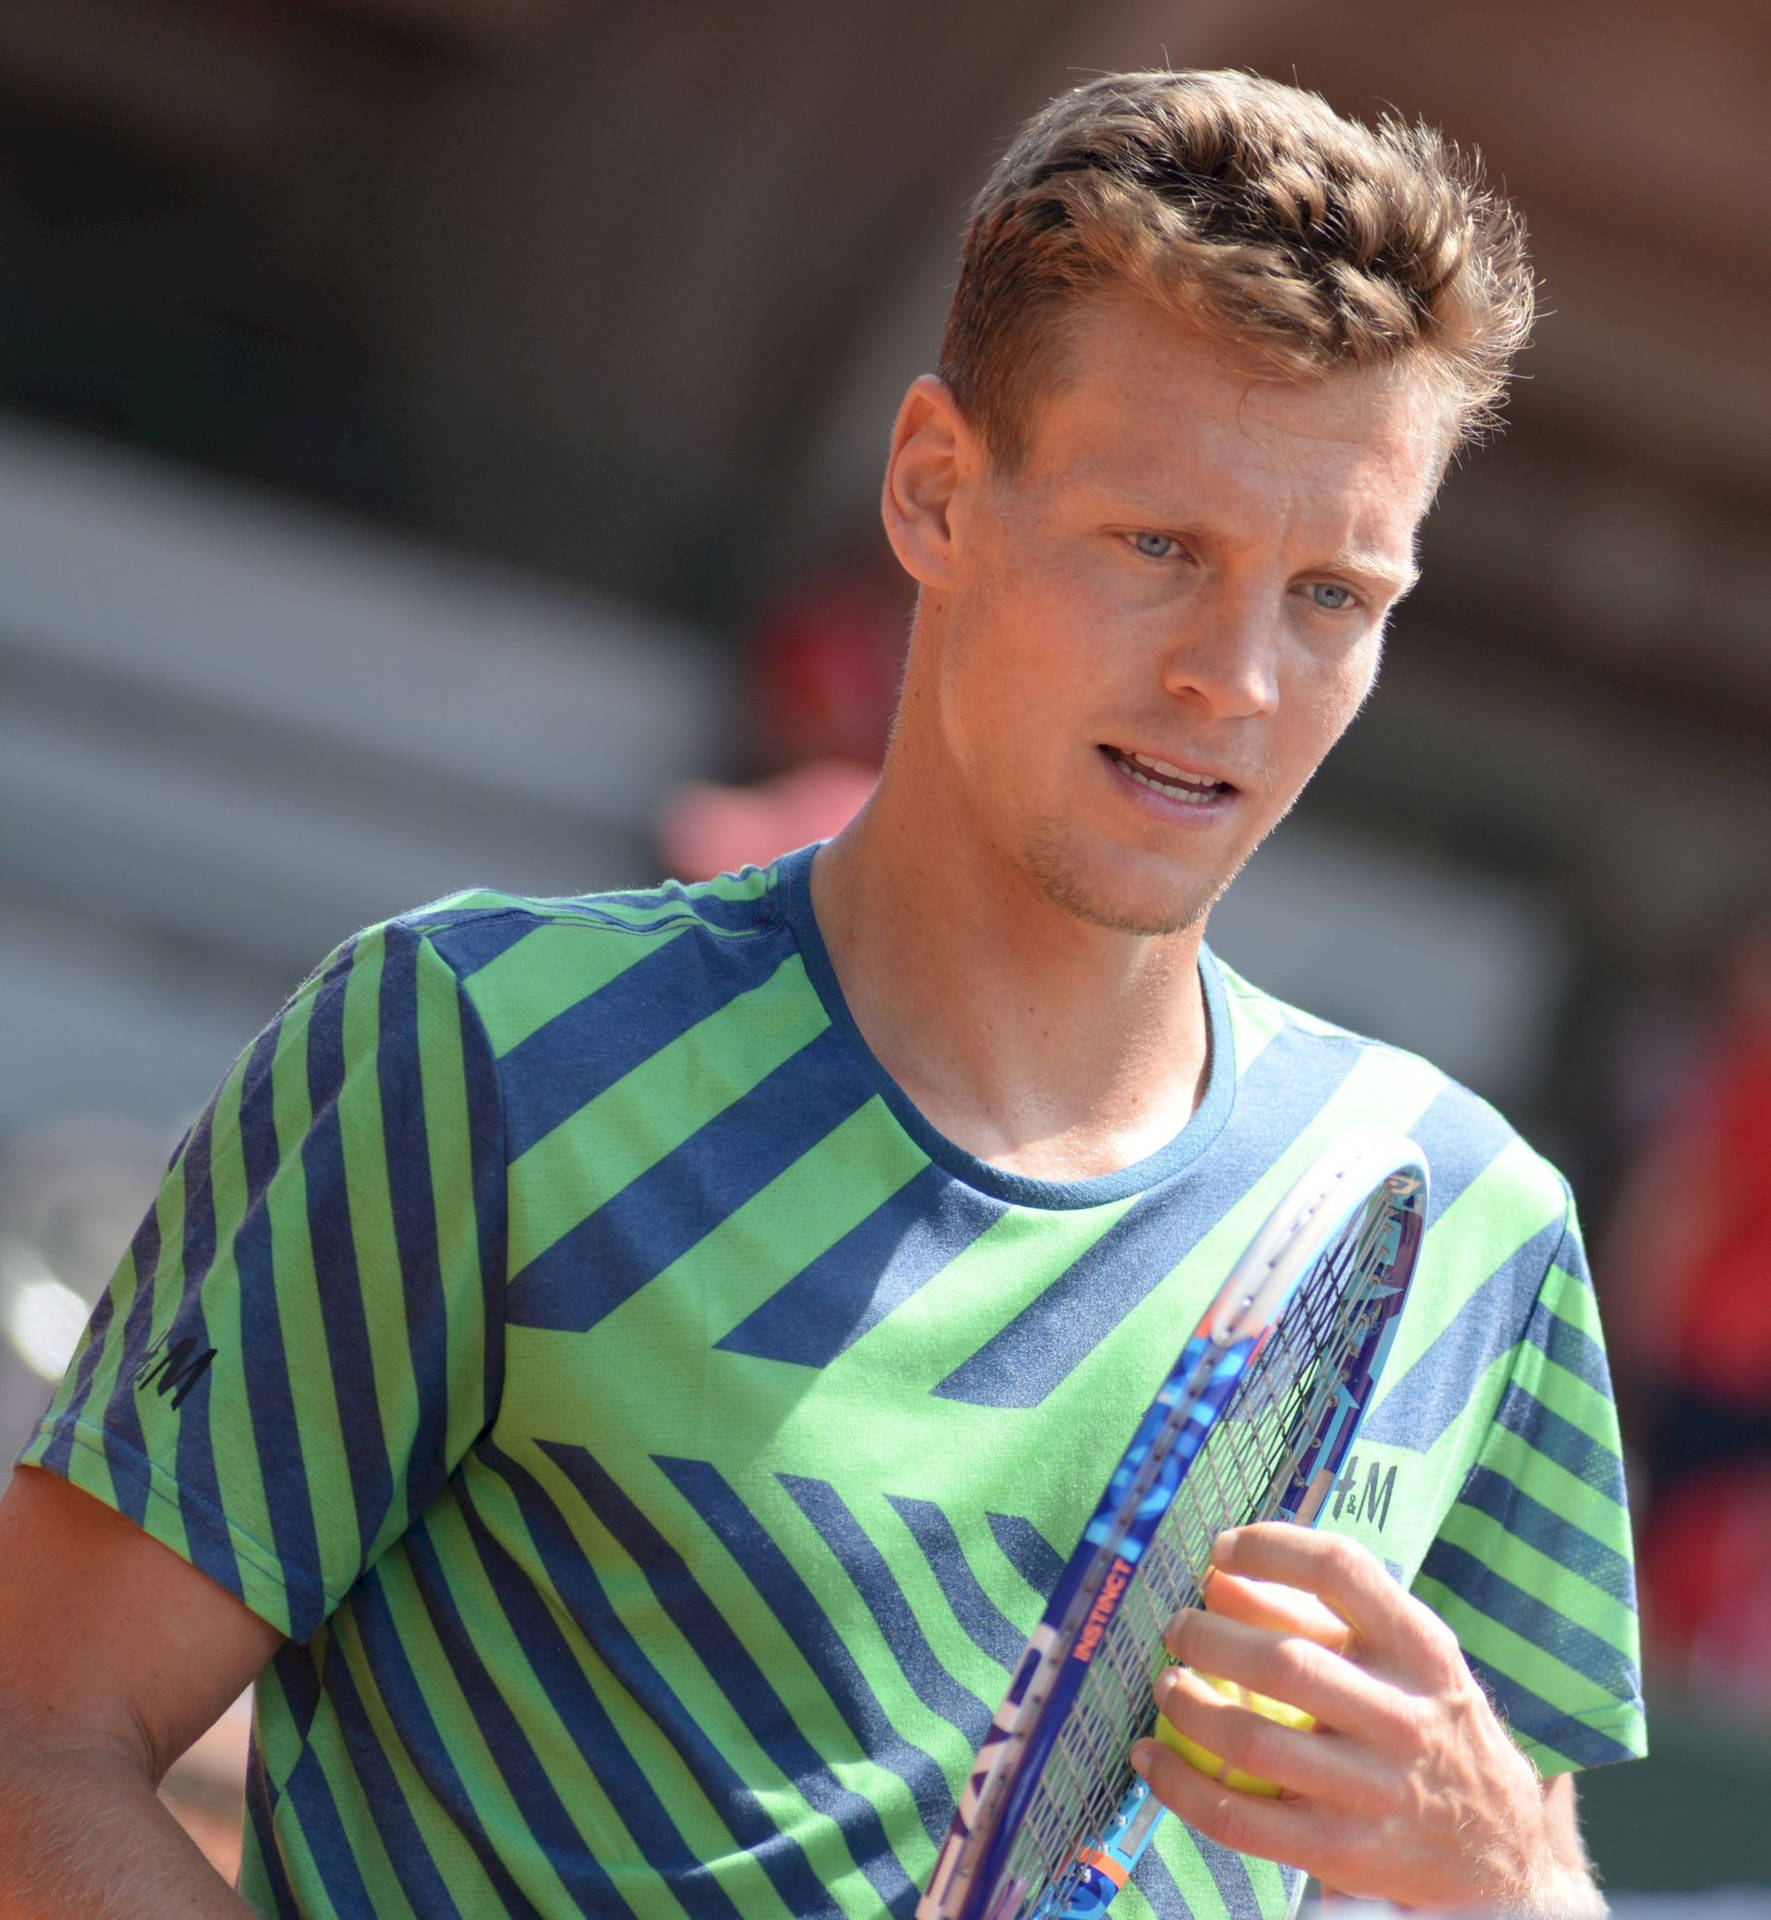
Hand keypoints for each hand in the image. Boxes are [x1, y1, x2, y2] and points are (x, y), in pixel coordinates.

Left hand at [1129, 1525, 1602, 1915]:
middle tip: (1179, 1628)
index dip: (1268, 1547)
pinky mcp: (1339, 1853)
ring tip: (1168, 1684)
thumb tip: (1218, 1579)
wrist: (1498, 1856)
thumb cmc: (1427, 1729)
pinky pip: (1235, 1819)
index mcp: (1422, 1651)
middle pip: (1282, 1663)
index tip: (1221, 1550)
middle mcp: (1404, 1719)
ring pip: (1249, 1741)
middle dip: (1207, 1637)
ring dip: (1187, 1705)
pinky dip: (1177, 1784)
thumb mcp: (1403, 1661)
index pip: (1340, 1570)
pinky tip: (1151, 1757)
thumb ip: (1318, 1616)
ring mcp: (1372, 1792)